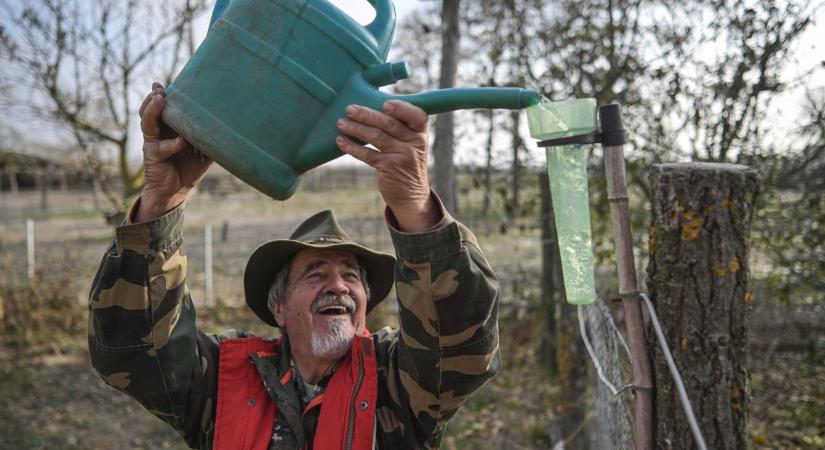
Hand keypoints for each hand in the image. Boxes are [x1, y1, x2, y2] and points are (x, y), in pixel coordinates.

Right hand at [135, 83, 211, 222]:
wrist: (175, 191)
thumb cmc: (188, 168)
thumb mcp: (203, 150)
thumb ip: (211, 137)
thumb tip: (233, 127)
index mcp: (168, 128)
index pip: (162, 108)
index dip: (160, 95)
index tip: (162, 84)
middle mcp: (157, 132)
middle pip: (149, 110)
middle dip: (153, 98)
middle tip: (159, 87)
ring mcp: (152, 143)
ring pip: (147, 122)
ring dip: (153, 110)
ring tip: (159, 98)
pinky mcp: (153, 156)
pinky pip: (162, 147)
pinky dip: (173, 143)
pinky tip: (182, 141)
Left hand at [335, 100, 438, 231]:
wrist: (411, 195)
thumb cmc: (407, 163)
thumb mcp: (412, 145)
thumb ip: (400, 129)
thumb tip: (370, 108)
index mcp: (420, 134)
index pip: (417, 116)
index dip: (401, 108)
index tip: (385, 103)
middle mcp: (414, 144)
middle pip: (389, 124)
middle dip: (367, 115)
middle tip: (349, 109)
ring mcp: (402, 156)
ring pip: (376, 137)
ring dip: (356, 128)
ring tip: (341, 123)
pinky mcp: (388, 168)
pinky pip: (367, 154)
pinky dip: (352, 147)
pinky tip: (341, 141)